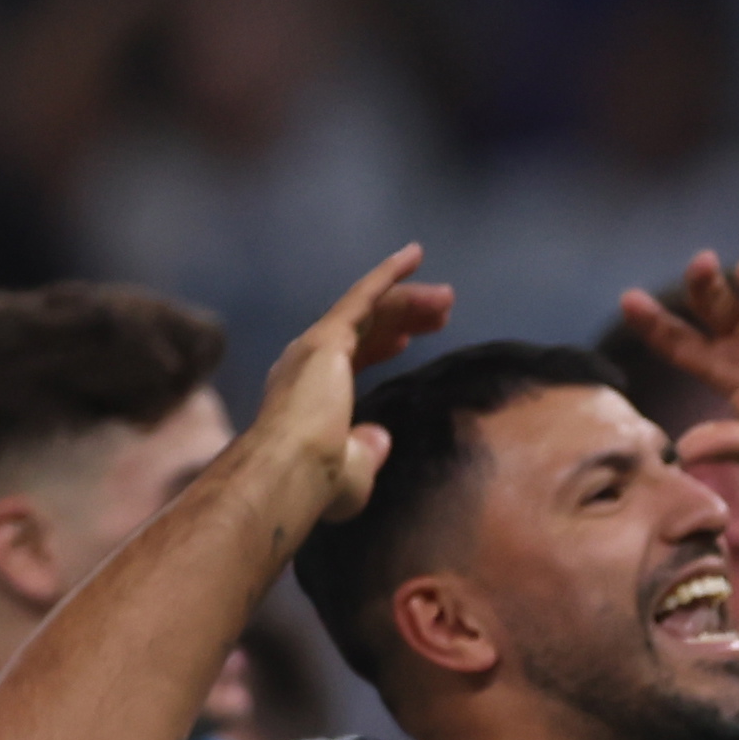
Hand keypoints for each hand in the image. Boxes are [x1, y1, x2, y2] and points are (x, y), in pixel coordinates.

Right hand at [246, 247, 453, 519]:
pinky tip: (414, 255)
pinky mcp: (328, 338)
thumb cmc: (316, 484)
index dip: (379, 345)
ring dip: (410, 300)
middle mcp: (308, 362)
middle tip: (441, 314)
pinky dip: (388, 274)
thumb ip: (365, 453)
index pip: (350, 357)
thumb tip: (380, 438)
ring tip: (447, 298)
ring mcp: (316, 346)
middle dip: (404, 317)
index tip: (406, 341)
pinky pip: (364, 296)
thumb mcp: (352, 472)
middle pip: (364, 328)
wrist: (291, 470)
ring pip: (370, 309)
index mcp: (310, 392)